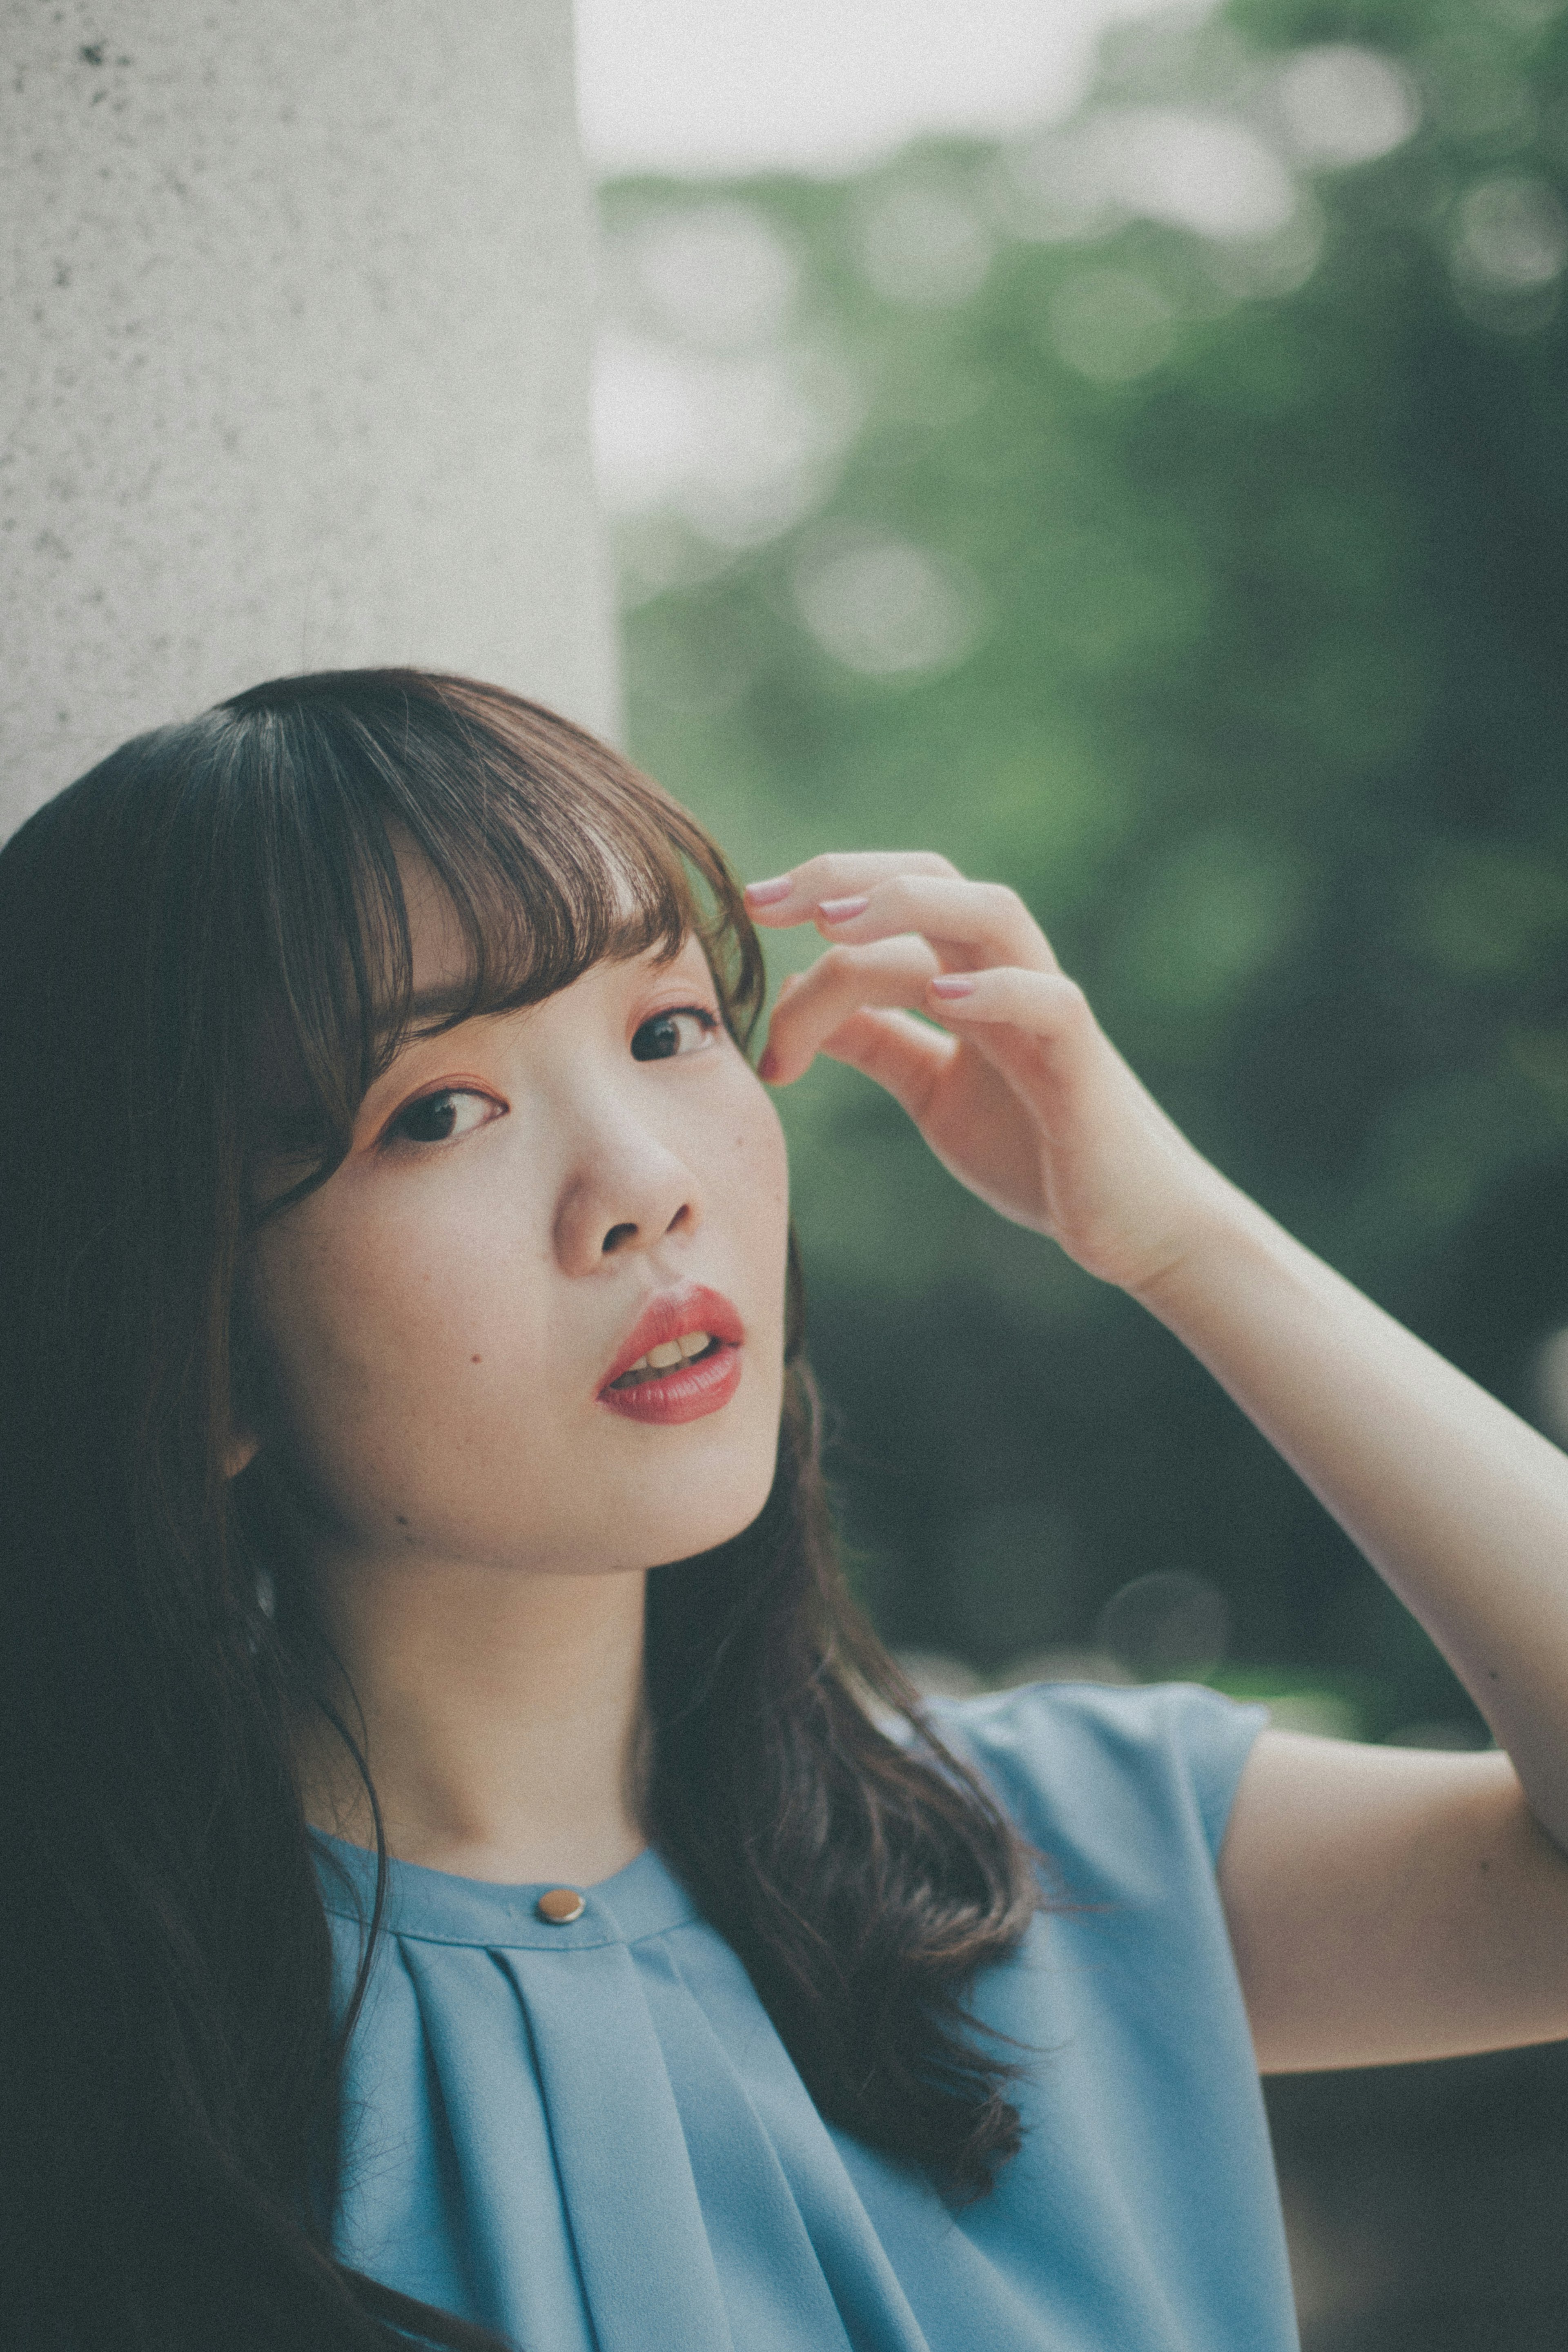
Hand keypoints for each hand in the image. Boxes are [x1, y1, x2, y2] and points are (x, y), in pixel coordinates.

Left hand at [746, 852, 1231, 1294]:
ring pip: (993, 915)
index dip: (813, 912)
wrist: (1131, 1226)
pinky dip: (999, 991)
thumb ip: (879, 1043)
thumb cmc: (1039, 1154)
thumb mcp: (934, 1091)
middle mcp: (1007, 977)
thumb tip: (803, 1000)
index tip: (745, 925)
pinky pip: (1051, 1003)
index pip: (886, 914)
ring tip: (834, 923)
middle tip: (762, 900)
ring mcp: (1049, 1014)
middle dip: (846, 876)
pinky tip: (943, 996)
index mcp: (968, 980)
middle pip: (934, 879)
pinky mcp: (1083, 1066)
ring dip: (910, 907)